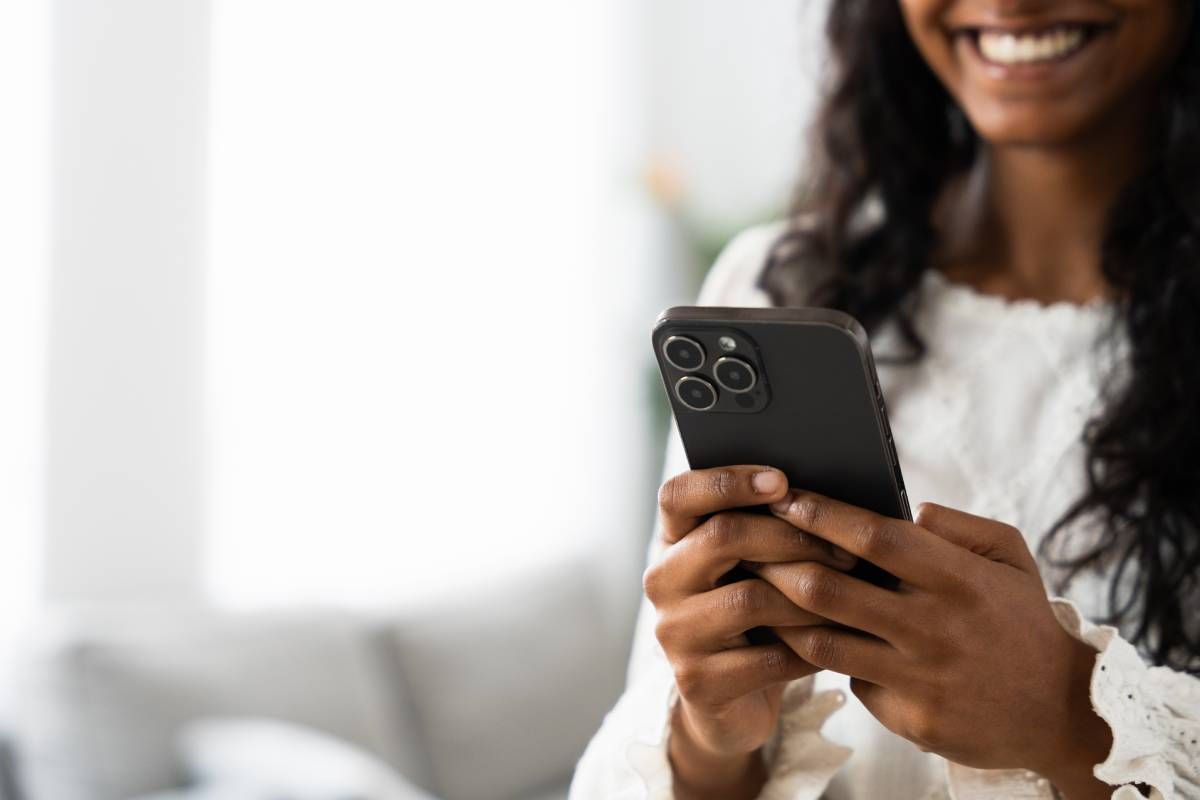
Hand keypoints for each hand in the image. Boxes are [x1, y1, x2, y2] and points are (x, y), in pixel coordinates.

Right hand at [645, 466, 858, 797]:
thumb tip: (828, 497)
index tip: (781, 482)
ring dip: (810, 599)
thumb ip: (767, 530)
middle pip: (723, 536)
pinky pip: (764, 658)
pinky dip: (808, 649)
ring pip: (750, 598)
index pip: (678, 494)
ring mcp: (674, 632)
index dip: (727, 481)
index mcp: (672, 541)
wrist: (735, 701)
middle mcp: (662, 581)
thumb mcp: (752, 567)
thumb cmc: (757, 617)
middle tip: (848, 551)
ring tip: (851, 599)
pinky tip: (835, 645)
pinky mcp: (696, 680)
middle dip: (793, 538)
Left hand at [746, 491, 1112, 796]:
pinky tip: (802, 642)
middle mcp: (933, 627)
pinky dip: (828, 660)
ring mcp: (919, 677)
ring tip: (758, 592)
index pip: (873, 536)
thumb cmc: (1025, 624)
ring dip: (783, 615)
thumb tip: (909, 511)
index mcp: (958, 578)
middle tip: (748, 544)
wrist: (1065, 715)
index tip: (784, 498)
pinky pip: (852, 680)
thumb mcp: (1012, 560)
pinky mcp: (911, 718)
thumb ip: (960, 527)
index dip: (821, 515)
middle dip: (778, 562)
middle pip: (829, 589)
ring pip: (823, 641)